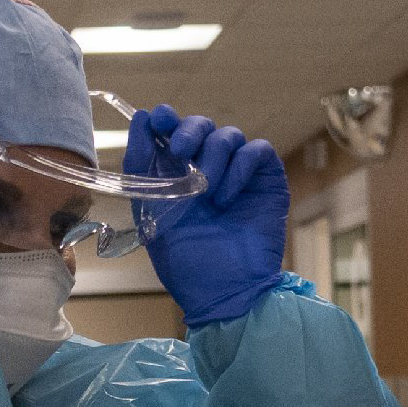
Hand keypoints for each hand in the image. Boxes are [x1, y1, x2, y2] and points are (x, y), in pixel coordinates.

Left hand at [126, 107, 290, 329]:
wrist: (221, 289)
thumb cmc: (184, 258)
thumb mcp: (149, 210)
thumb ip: (142, 164)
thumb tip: (144, 117)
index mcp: (178, 173)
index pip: (174, 130)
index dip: (168, 118)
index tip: (161, 119)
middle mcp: (209, 168)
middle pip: (202, 125)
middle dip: (189, 131)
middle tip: (180, 151)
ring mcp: (239, 173)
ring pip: (229, 135)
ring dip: (213, 158)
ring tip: (207, 193)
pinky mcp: (266, 180)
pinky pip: (257, 151)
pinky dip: (240, 168)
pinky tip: (227, 198)